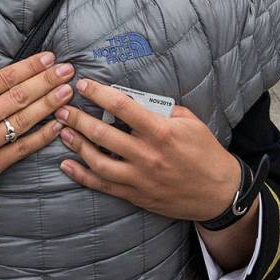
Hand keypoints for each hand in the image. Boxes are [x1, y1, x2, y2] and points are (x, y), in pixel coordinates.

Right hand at [0, 52, 73, 236]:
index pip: (2, 79)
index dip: (29, 67)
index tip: (49, 57)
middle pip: (18, 97)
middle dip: (46, 81)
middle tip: (68, 70)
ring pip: (24, 122)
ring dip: (49, 105)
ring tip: (68, 92)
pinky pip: (22, 150)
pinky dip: (42, 137)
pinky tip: (58, 125)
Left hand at [54, 78, 239, 221]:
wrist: (218, 193)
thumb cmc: (206, 153)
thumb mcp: (190, 123)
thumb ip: (163, 110)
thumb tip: (138, 99)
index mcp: (160, 132)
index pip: (122, 107)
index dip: (99, 93)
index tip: (83, 85)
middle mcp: (147, 155)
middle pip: (103, 134)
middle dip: (78, 119)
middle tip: (61, 108)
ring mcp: (139, 178)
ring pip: (98, 162)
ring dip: (77, 145)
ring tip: (62, 132)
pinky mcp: (136, 195)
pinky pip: (103, 185)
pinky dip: (82, 176)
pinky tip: (67, 165)